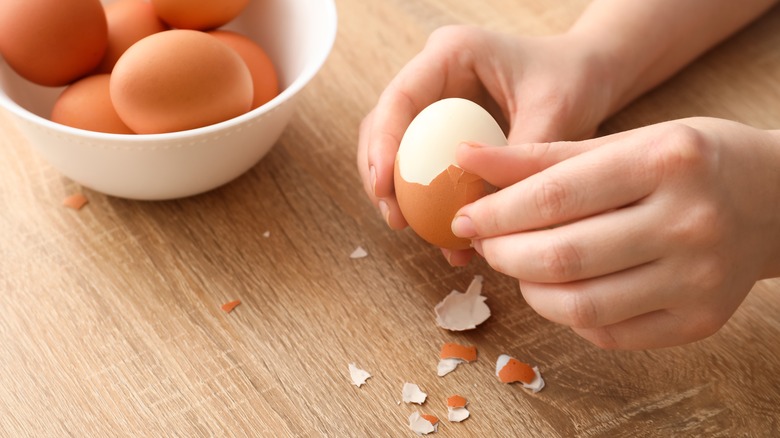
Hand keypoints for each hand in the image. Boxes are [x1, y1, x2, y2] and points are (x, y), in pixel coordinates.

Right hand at [357, 25, 614, 264]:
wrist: (589, 78)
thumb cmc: (573, 80)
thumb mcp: (554, 112)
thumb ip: (517, 156)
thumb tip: (482, 210)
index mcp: (452, 53)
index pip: (401, 98)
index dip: (383, 143)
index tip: (384, 187)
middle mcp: (434, 76)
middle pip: (384, 124)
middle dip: (381, 174)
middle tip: (395, 219)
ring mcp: (436, 103)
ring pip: (396, 148)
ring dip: (397, 191)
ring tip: (410, 229)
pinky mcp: (443, 130)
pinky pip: (422, 165)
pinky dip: (425, 199)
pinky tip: (441, 232)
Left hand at [451, 117, 779, 348]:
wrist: (774, 200)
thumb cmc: (688, 162)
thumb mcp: (622, 142)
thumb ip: (541, 156)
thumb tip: (465, 159)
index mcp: (667, 161)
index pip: (554, 197)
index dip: (495, 213)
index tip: (464, 217)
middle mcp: (689, 221)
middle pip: (563, 256)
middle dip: (504, 254)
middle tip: (486, 243)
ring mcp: (700, 279)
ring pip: (581, 305)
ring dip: (530, 290)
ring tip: (519, 266)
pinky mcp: (700, 321)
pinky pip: (609, 332)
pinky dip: (568, 314)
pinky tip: (561, 289)